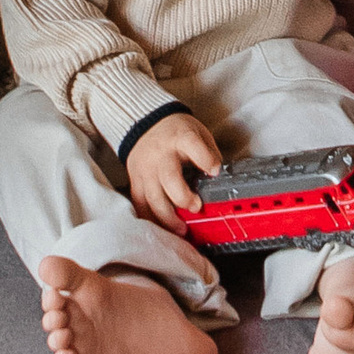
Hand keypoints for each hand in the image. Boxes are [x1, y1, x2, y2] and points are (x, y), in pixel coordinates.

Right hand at [127, 112, 220, 230]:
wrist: (145, 124)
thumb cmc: (176, 132)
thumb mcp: (198, 133)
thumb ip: (209, 154)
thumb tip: (218, 178)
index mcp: (180, 138)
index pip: (192, 145)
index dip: (205, 159)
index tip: (214, 171)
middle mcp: (161, 154)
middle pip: (169, 178)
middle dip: (184, 198)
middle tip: (196, 208)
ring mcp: (145, 169)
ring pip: (153, 198)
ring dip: (168, 218)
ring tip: (181, 229)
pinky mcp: (135, 180)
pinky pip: (140, 204)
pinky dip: (151, 219)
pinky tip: (162, 228)